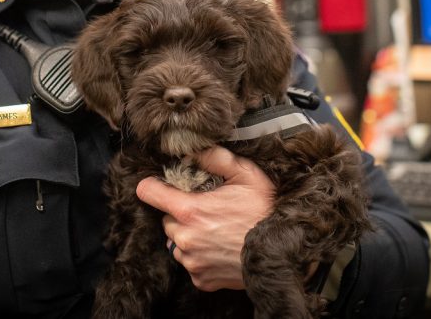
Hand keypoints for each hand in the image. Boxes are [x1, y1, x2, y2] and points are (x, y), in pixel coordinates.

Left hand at [135, 146, 274, 290]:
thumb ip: (215, 158)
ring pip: (176, 243)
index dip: (153, 186)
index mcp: (190, 210)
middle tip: (207, 211)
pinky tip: (219, 249)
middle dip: (181, 214)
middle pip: (166, 219)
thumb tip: (193, 150)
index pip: (148, 192)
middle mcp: (185, 238)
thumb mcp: (245, 174)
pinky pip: (190, 264)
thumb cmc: (264, 211)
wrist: (282, 253)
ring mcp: (192, 262)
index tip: (161, 186)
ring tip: (215, 231)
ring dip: (189, 236)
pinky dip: (200, 257)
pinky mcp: (201, 280)